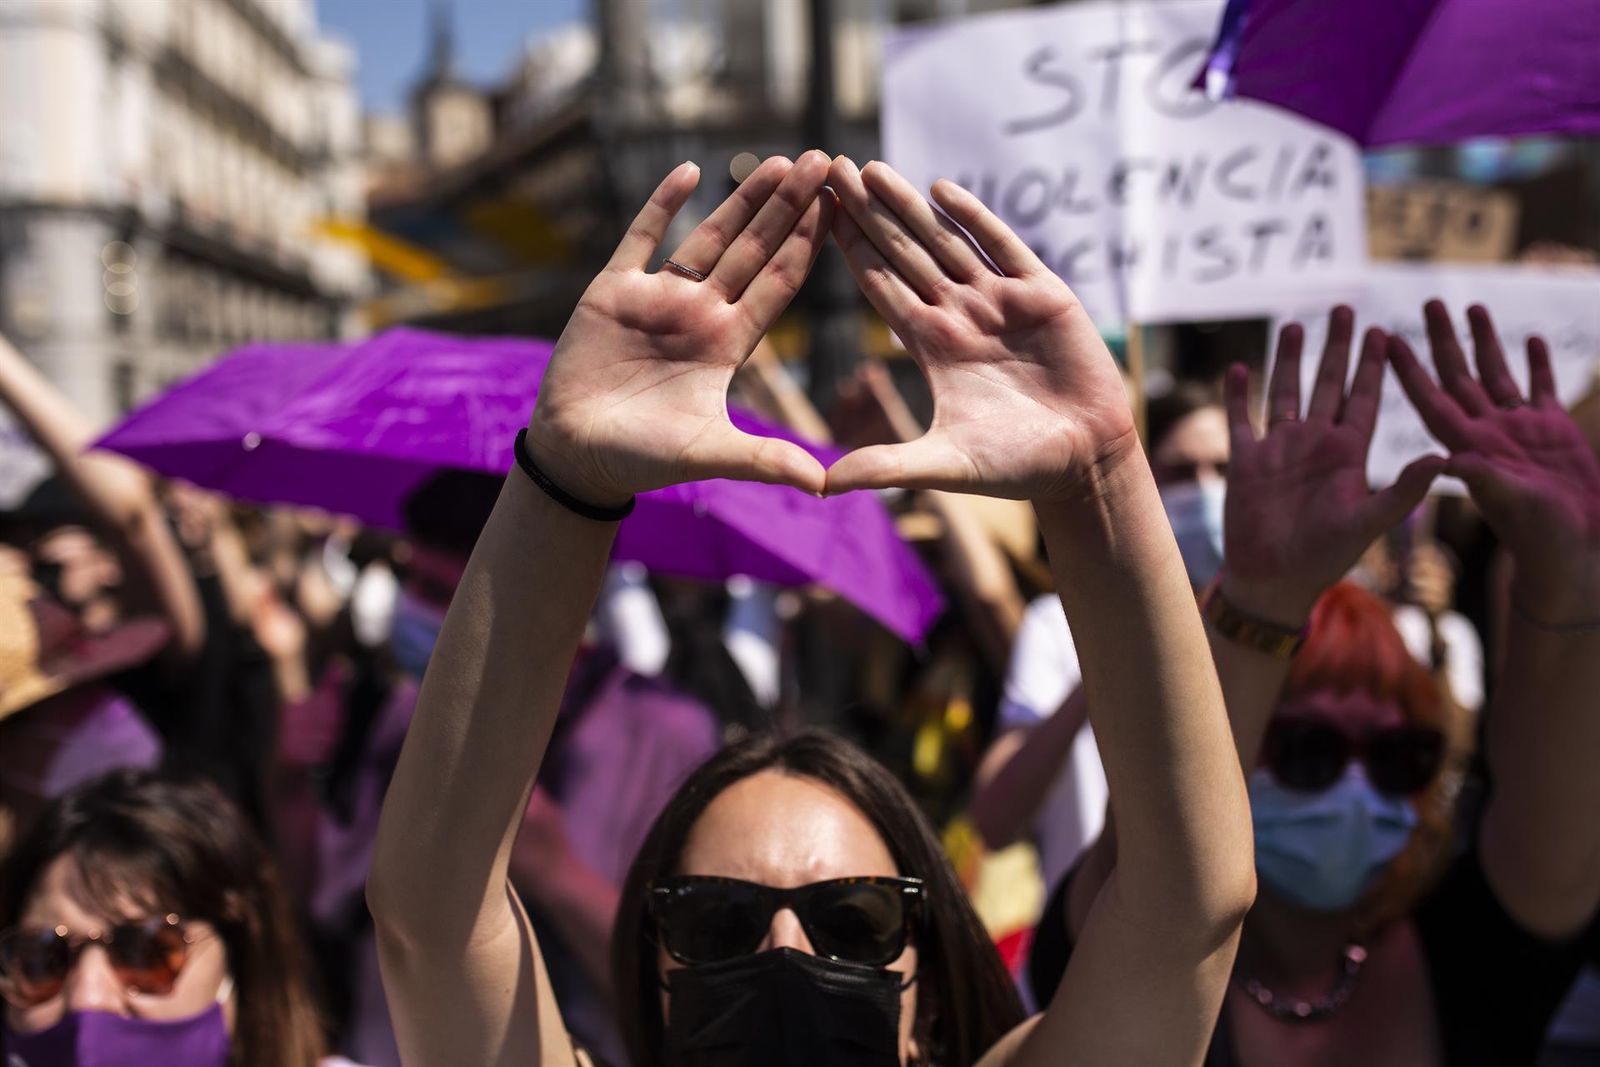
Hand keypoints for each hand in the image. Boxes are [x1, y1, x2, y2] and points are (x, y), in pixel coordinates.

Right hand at [527, 154, 833, 503]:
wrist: (577, 457)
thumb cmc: (644, 460)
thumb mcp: (710, 454)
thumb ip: (765, 460)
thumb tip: (824, 486)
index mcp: (729, 344)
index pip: (780, 283)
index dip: (810, 244)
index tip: (840, 207)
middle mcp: (701, 313)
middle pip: (755, 249)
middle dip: (789, 206)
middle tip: (826, 161)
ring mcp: (658, 298)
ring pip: (710, 236)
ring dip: (743, 199)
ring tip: (781, 161)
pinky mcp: (613, 290)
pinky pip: (641, 237)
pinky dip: (663, 205)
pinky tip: (691, 171)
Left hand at [822, 159, 1135, 500]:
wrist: (1084, 462)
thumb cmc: (1015, 467)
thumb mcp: (943, 466)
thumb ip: (885, 467)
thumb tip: (820, 486)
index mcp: (932, 346)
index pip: (881, 287)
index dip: (849, 251)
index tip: (815, 214)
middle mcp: (960, 315)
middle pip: (904, 253)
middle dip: (869, 212)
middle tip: (831, 167)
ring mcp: (1000, 302)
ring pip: (945, 241)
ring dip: (909, 206)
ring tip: (871, 170)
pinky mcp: (1043, 295)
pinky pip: (1004, 247)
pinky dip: (976, 218)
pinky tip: (943, 190)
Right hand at [1222, 307, 1443, 623]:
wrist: (1274, 580)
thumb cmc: (1326, 558)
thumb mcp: (1370, 522)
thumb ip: (1404, 490)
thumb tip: (1444, 458)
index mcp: (1349, 454)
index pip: (1364, 398)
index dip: (1373, 365)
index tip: (1383, 331)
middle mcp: (1316, 443)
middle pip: (1327, 384)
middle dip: (1336, 347)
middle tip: (1345, 308)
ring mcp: (1280, 449)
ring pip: (1286, 392)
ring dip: (1290, 359)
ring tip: (1297, 325)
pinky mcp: (1246, 460)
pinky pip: (1241, 418)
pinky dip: (1238, 394)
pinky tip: (1239, 367)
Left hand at [1389, 301, 1599, 623]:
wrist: (1574, 550)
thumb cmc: (1539, 536)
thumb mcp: (1509, 504)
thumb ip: (1483, 479)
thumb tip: (1448, 460)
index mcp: (1469, 446)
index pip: (1431, 399)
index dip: (1409, 370)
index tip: (1388, 339)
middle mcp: (1487, 432)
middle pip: (1459, 376)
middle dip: (1443, 340)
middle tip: (1429, 303)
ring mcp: (1519, 429)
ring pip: (1496, 373)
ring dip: (1484, 341)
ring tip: (1472, 307)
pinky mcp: (1552, 431)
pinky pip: (1540, 387)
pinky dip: (1535, 363)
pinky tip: (1528, 337)